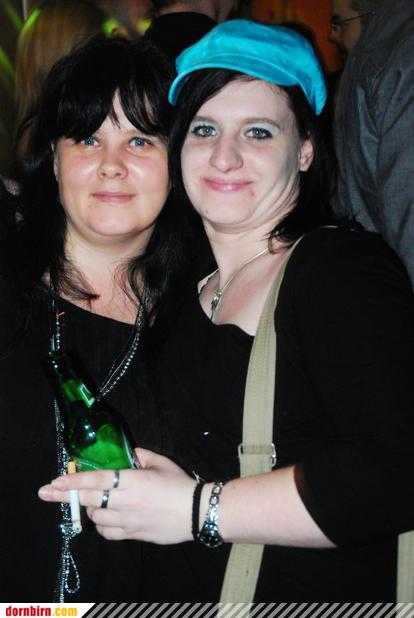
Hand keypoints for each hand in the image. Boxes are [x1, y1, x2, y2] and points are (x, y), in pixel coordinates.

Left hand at [38, 448, 196, 543]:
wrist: (197, 512)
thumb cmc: (179, 484)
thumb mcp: (160, 462)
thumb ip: (139, 455)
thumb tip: (124, 453)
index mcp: (132, 480)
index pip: (96, 480)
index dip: (74, 481)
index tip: (55, 481)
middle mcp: (126, 501)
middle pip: (88, 499)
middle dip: (64, 496)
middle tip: (45, 493)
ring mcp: (128, 521)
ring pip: (95, 518)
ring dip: (87, 510)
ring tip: (87, 503)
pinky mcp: (134, 535)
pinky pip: (108, 533)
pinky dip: (101, 525)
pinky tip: (103, 518)